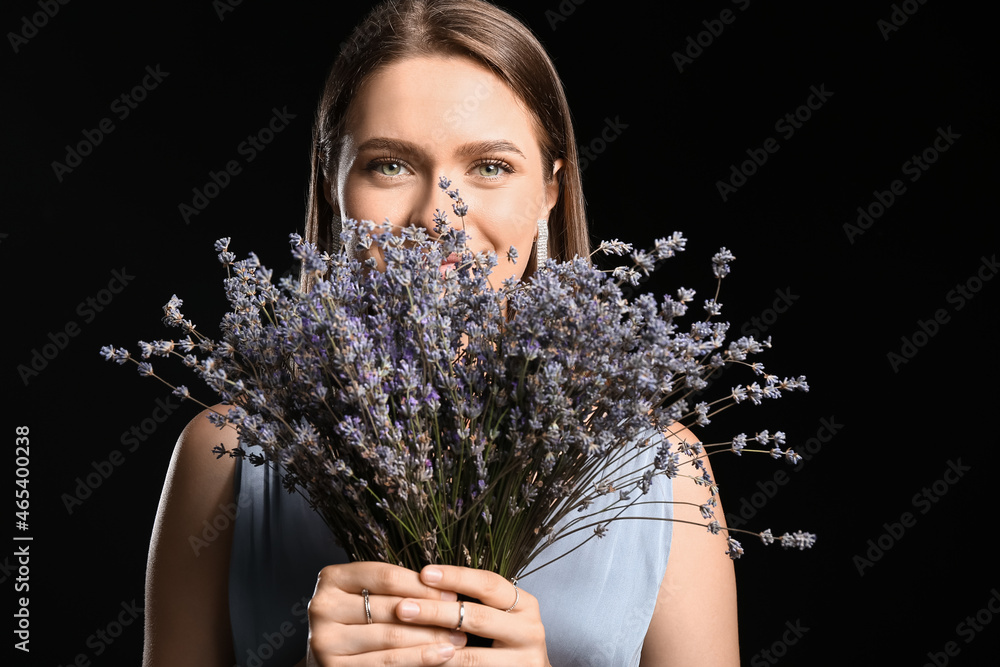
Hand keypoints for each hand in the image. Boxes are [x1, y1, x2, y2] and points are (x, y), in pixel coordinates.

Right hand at [305, 561, 466, 665]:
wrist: (332, 655)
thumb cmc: (359, 620)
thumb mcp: (368, 594)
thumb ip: (395, 588)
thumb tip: (448, 590)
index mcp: (331, 578)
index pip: (385, 576)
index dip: (422, 585)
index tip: (453, 592)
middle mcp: (321, 606)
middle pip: (390, 607)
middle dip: (431, 613)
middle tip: (462, 617)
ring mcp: (324, 640)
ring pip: (391, 636)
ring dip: (431, 637)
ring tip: (458, 637)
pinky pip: (386, 662)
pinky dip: (419, 658)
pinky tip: (442, 655)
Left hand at [395, 564, 550, 665]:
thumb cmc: (507, 640)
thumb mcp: (501, 614)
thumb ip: (476, 600)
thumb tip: (428, 580)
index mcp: (525, 605)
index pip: (488, 584)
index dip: (456, 577)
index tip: (424, 573)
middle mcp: (529, 630)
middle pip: (477, 617)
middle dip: (436, 611)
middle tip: (403, 607)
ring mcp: (523, 660)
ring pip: (470, 654)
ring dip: (433, 645)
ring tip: (404, 638)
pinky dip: (442, 664)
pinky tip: (421, 661)